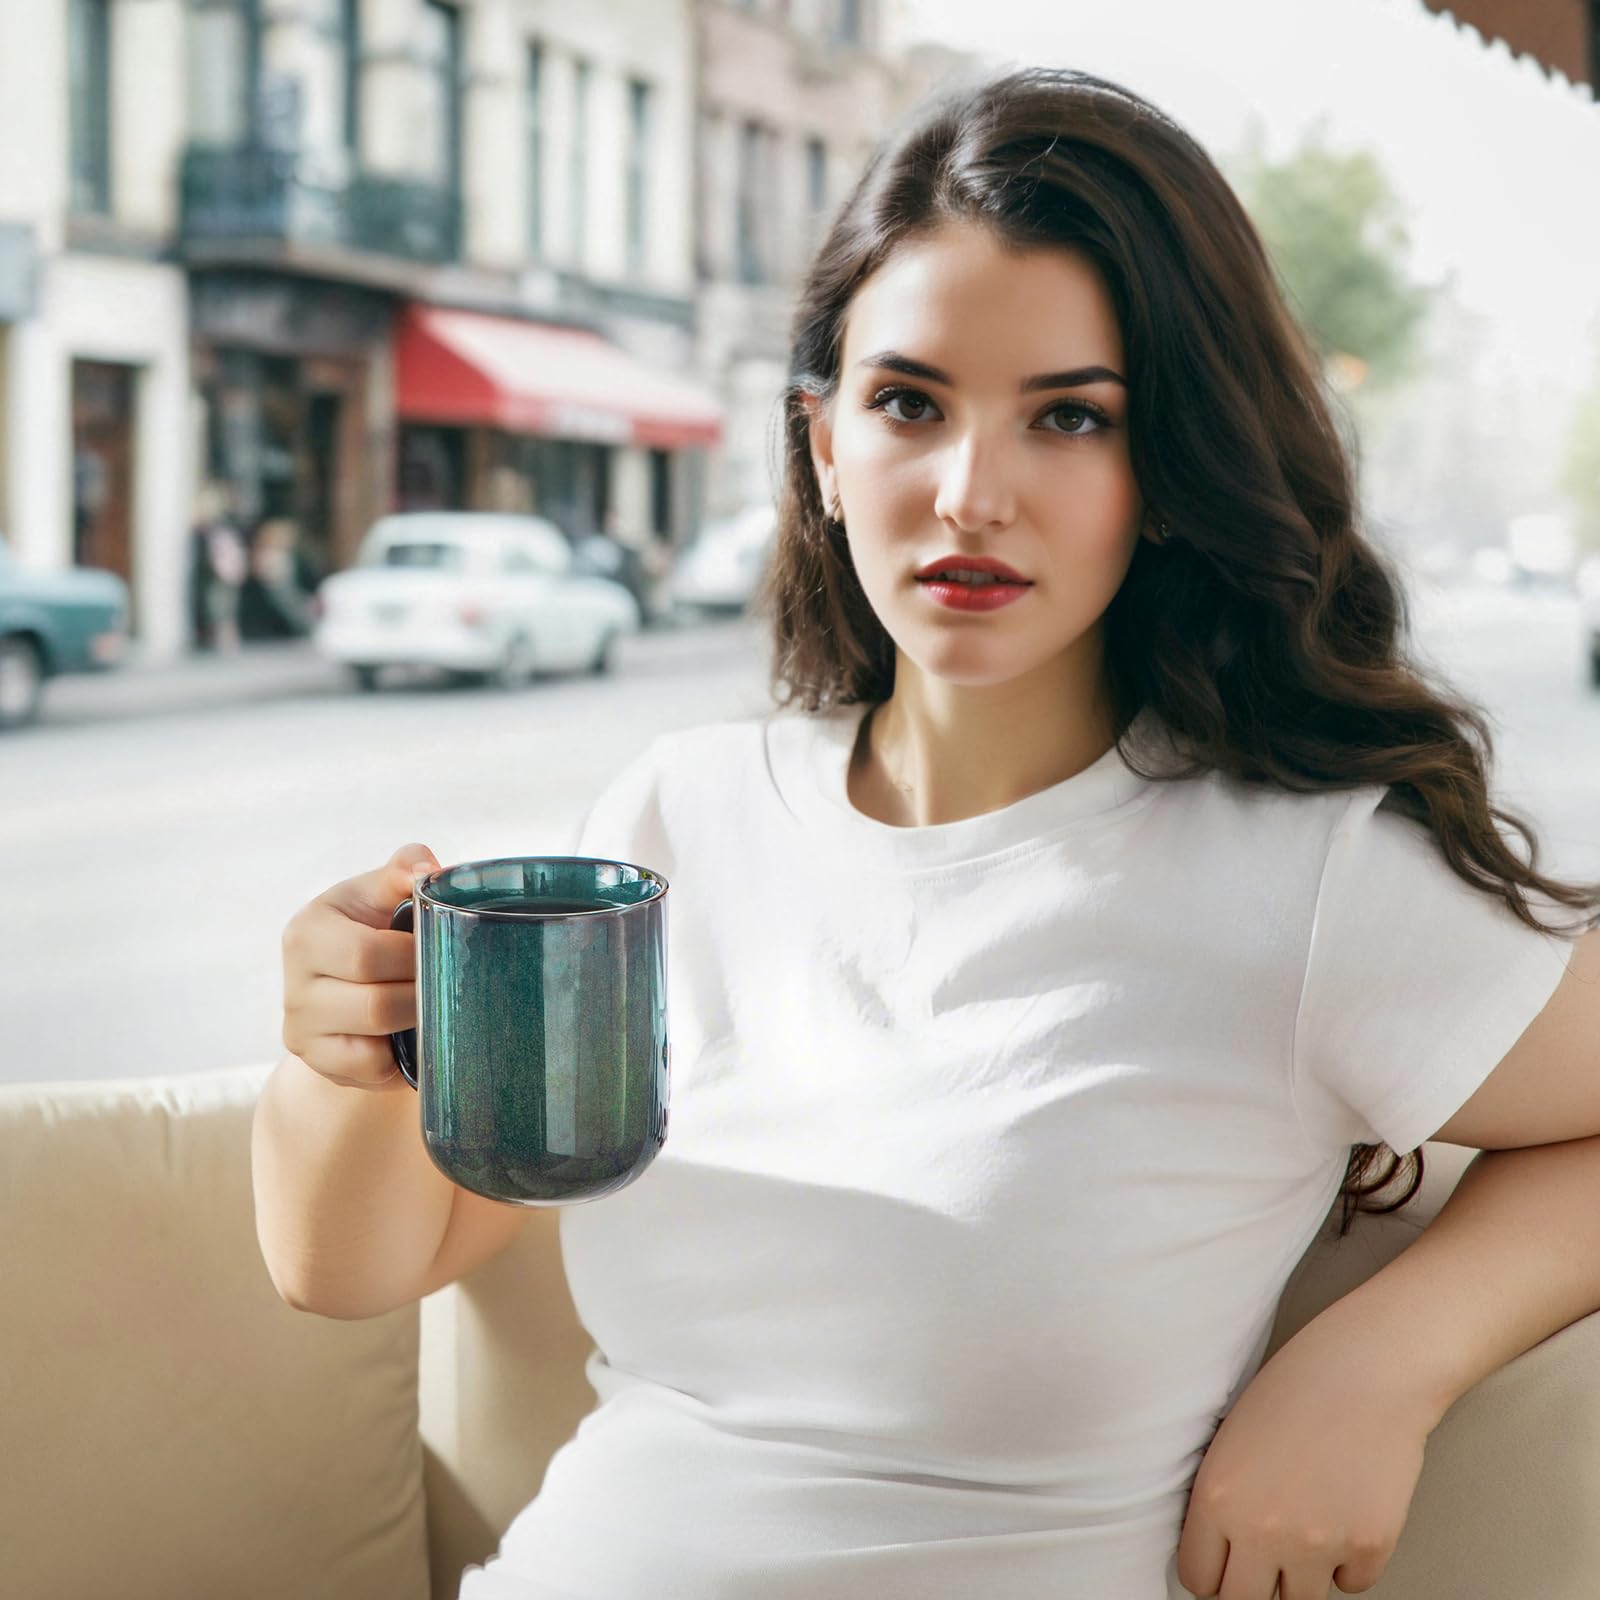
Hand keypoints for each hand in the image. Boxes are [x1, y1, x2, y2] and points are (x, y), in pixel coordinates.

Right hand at [280, 841, 440, 1090]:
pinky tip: (408, 1033)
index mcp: (309, 930)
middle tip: (444, 981)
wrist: (351, 983)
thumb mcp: (384, 892)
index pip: (367, 955)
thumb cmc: (376, 929)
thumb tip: (430, 870)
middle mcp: (294, 981)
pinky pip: (371, 1068)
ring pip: (375, 1036)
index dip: (414, 957)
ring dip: (416, 1021)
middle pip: (375, 1003)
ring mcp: (300, 1026)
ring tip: (432, 1003)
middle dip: (420, 993)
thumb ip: (405, 869)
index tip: (439, 949)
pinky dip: (399, 1053)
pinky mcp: (315, 1060)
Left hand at [1175, 1319, 1436, 1598]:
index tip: (1222, 1564)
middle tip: (1262, 1560)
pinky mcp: (1369, 1547)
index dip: (1211, 1572)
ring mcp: (1318, 1545)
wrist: (1366, 1368)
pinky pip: (1351, 1583)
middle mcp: (1262, 1530)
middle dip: (1250, 1584)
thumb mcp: (1230, 1439)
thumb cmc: (1295, 1386)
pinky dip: (1348, 1563)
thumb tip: (1221, 1548)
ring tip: (1307, 1528)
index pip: (1198, 1579)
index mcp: (1217, 1498)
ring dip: (1300, 1577)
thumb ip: (1222, 1499)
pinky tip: (1345, 1515)